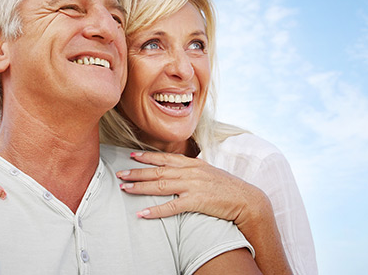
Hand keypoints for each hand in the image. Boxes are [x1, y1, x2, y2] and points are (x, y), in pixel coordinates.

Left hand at [116, 151, 265, 222]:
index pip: (165, 158)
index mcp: (193, 163)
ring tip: (125, 189)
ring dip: (141, 187)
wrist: (247, 200)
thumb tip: (177, 169)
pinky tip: (143, 213)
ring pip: (160, 185)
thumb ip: (192, 170)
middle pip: (158, 171)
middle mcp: (190, 172)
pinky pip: (172, 206)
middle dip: (137, 172)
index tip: (132, 156)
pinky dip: (156, 210)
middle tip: (120, 174)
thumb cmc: (227, 188)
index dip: (147, 157)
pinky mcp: (196, 201)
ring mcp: (193, 186)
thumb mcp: (208, 172)